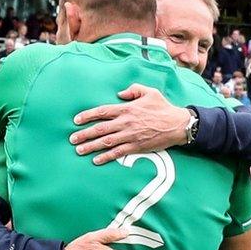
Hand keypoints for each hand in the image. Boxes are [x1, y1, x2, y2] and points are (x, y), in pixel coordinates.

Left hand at [69, 84, 189, 164]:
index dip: (88, 115)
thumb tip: (120, 93)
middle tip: (72, 139)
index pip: (102, 112)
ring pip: (106, 142)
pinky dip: (106, 157)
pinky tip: (96, 160)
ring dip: (91, 146)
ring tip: (79, 150)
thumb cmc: (163, 107)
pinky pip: (118, 153)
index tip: (76, 120)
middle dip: (84, 134)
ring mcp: (130, 136)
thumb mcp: (150, 92)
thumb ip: (133, 89)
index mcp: (127, 109)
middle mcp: (126, 123)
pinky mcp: (136, 147)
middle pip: (100, 129)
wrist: (177, 125)